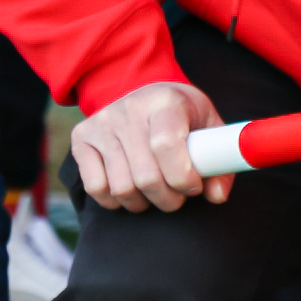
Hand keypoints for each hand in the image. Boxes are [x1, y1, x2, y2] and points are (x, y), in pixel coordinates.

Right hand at [70, 81, 233, 213]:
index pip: (166, 144)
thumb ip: (218, 161)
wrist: (147, 96)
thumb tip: (216, 196)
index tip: (194, 187)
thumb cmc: (182, 116)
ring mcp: (102, 123)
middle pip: (146, 176)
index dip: (183, 176)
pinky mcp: (82, 138)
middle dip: (169, 199)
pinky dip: (115, 201)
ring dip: (144, 203)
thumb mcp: (209, 126)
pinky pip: (96, 188)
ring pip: (122, 188)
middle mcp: (129, 109)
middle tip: (178, 196)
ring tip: (157, 193)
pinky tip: (131, 190)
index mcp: (165, 101)